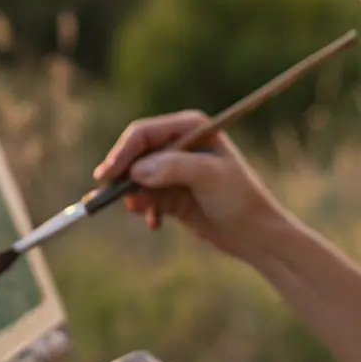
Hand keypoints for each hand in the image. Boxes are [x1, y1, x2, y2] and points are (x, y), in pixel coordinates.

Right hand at [94, 110, 288, 262]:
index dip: (123, 152)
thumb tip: (136, 170)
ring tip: (146, 213)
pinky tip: (155, 224)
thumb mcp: (209, 177)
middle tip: (106, 196)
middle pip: (135, 153)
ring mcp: (174, 169)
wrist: (255, 233)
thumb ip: (173, 168)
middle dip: (123, 175)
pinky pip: (144, 197)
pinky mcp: (171, 193)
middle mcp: (179, 144)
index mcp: (190, 127)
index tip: (107, 175)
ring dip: (134, 195)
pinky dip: (145, 209)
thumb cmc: (239, 198)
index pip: (144, 133)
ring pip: (136, 178)